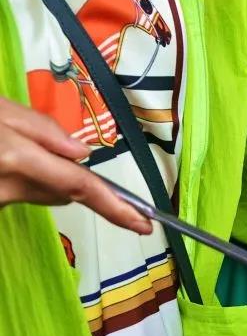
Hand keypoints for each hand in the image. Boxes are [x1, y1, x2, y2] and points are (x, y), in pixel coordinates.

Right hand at [0, 97, 149, 232]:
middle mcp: (11, 189)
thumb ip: (43, 129)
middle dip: (68, 174)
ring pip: (43, 192)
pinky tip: (3, 160)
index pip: (81, 186)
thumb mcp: (1, 111)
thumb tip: (82, 154)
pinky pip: (21, 194)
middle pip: (65, 192)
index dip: (116, 207)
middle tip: (35, 144)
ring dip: (40, 173)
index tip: (144, 224)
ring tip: (10, 146)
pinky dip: (22, 177)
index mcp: (18, 159)